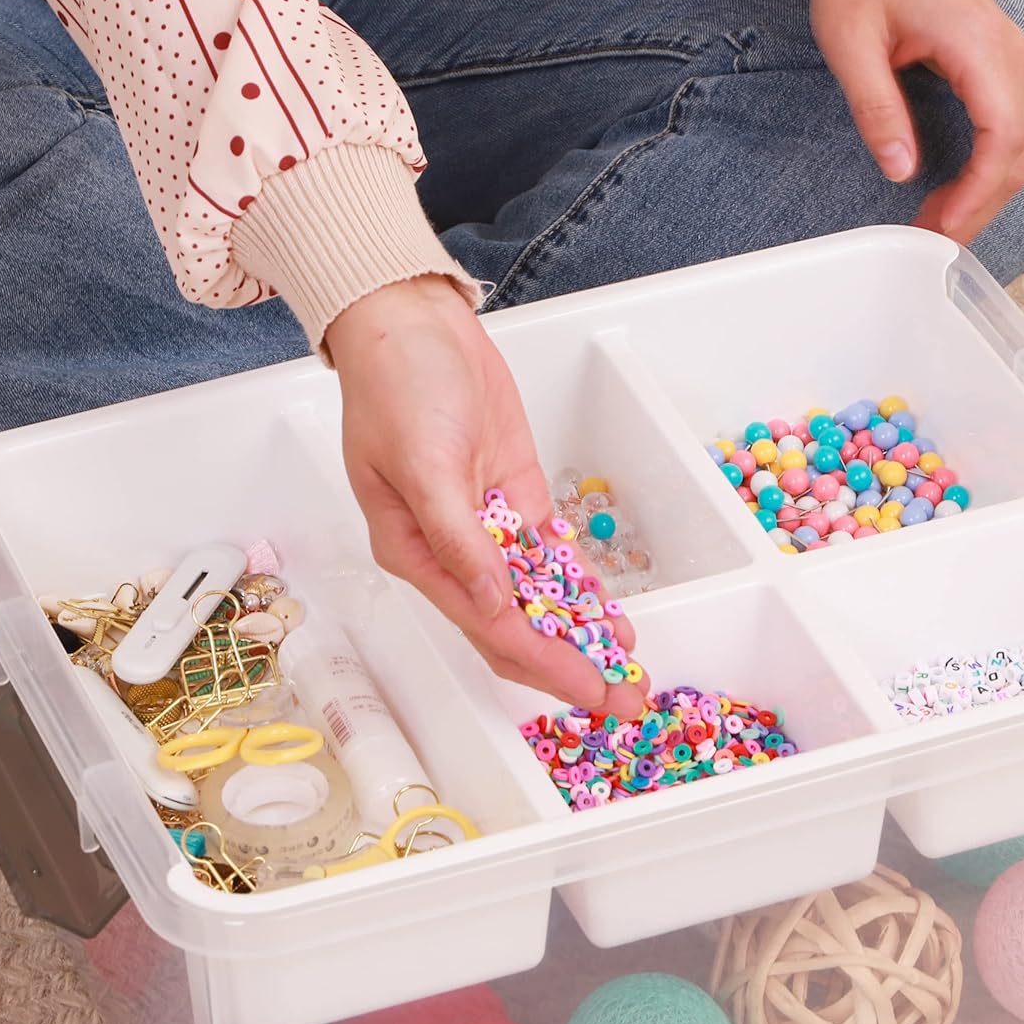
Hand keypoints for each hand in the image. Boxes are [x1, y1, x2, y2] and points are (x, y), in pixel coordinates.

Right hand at [326, 276, 645, 717]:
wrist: (412, 324)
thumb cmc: (398, 387)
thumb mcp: (424, 466)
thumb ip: (459, 542)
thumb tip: (494, 605)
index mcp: (417, 554)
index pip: (489, 627)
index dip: (544, 664)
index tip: (588, 690)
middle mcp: (452, 554)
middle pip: (516, 627)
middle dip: (570, 667)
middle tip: (622, 700)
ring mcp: (486, 528)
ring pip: (537, 599)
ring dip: (578, 636)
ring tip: (625, 672)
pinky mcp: (513, 499)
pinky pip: (549, 559)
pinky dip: (578, 589)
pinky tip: (608, 619)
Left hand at [810, 0, 1023, 244]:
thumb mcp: (850, 42)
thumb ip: (877, 108)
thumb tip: (902, 170)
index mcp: (977, 43)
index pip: (1003, 136)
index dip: (977, 194)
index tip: (941, 231)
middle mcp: (1006, 52)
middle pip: (1016, 152)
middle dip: (978, 208)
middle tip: (930, 246)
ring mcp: (1006, 58)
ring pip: (1015, 147)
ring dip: (980, 195)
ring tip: (933, 228)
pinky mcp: (994, 66)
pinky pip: (1004, 130)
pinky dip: (982, 171)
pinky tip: (949, 195)